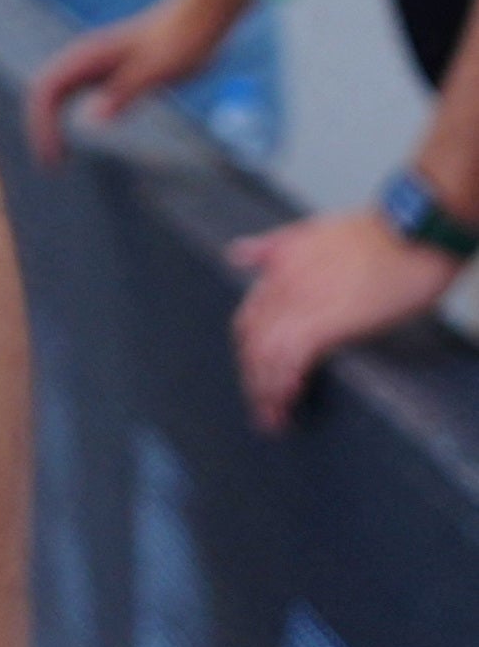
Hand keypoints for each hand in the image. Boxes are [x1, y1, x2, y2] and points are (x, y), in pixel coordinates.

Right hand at [23, 0, 234, 166]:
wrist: (200, 17)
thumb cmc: (182, 42)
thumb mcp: (157, 70)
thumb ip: (124, 92)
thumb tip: (92, 121)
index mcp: (87, 56)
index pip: (46, 92)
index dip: (42, 125)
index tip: (55, 158)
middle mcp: (83, 58)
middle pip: (44, 93)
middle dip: (40, 128)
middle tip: (52, 165)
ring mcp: (94, 62)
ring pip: (55, 93)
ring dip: (49, 123)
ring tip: (58, 155)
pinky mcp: (109, 69)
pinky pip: (74, 93)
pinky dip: (65, 115)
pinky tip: (78, 131)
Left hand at [227, 205, 460, 431]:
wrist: (412, 228)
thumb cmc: (376, 233)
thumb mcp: (310, 232)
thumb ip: (270, 247)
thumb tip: (235, 255)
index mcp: (277, 266)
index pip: (249, 318)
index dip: (249, 351)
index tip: (255, 375)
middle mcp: (282, 285)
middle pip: (251, 340)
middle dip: (252, 377)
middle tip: (262, 408)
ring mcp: (304, 302)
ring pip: (267, 353)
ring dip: (266, 389)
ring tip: (273, 418)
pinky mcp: (331, 319)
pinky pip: (294, 356)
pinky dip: (285, 379)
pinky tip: (289, 398)